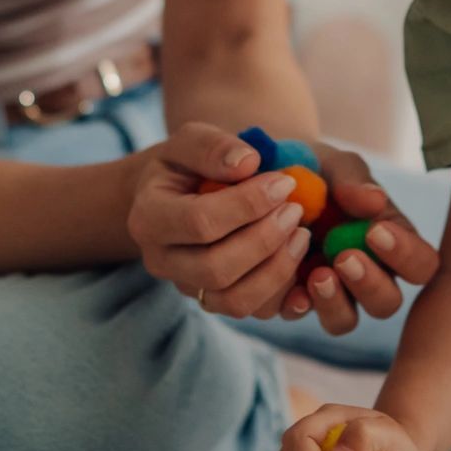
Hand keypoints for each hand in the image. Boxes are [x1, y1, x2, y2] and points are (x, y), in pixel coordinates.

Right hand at [126, 123, 312, 317]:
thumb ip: (214, 146)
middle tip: (297, 210)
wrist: (175, 195)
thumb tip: (249, 163)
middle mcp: (161, 261)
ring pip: (234, 300)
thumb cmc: (185, 164)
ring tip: (301, 234)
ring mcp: (186, 287)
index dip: (248, 204)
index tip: (285, 183)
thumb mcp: (190, 140)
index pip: (200, 222)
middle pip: (216, 269)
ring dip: (277, 269)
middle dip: (265, 239)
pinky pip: (251, 310)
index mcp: (148, 218)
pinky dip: (282, 289)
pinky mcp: (212, 301)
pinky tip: (296, 254)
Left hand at [276, 144, 441, 335]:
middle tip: (345, 258)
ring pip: (344, 322)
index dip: (406, 256)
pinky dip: (296, 305)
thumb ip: (355, 181)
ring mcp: (330, 293)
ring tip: (317, 274)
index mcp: (393, 243)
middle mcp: (367, 276)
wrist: (270, 176)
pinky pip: (297, 315)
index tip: (376, 231)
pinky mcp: (293, 298)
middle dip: (369, 285)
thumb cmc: (319, 169)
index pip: (421, 265)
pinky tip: (292, 289)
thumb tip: (375, 200)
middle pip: (387, 304)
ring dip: (334, 304)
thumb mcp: (336, 166)